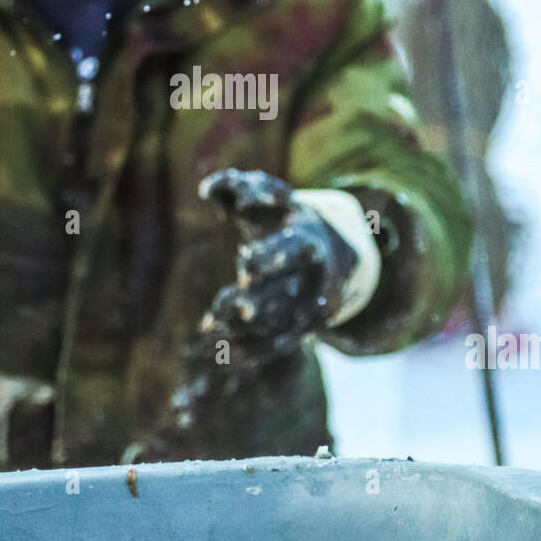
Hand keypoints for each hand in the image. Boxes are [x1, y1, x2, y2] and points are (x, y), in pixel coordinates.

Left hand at [196, 167, 358, 368]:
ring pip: (280, 319)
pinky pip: (273, 346)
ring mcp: (307, 305)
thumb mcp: (270, 200)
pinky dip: (245, 351)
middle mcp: (312, 273)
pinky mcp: (299, 330)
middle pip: (291, 285)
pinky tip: (216, 352)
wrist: (334, 255)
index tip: (242, 247)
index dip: (272, 252)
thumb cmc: (286, 222)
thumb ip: (238, 187)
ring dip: (246, 323)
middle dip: (264, 290)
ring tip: (210, 322)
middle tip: (232, 294)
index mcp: (307, 238)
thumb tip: (207, 188)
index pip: (295, 246)